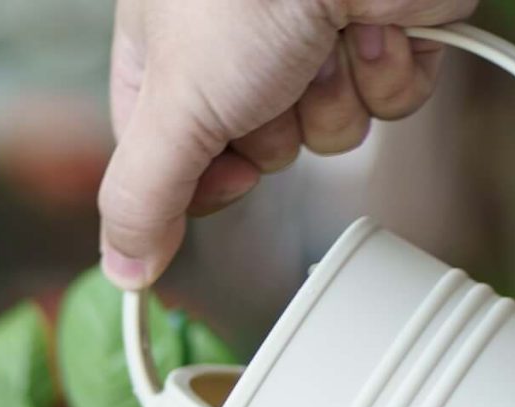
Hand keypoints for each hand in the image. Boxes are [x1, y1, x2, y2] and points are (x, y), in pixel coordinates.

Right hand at [100, 0, 478, 288]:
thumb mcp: (175, 107)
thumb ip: (141, 198)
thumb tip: (123, 272)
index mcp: (168, 56)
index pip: (171, 160)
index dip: (203, 181)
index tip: (227, 173)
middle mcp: (239, 50)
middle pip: (259, 154)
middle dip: (276, 128)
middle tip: (271, 77)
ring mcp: (313, 40)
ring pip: (330, 135)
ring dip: (335, 97)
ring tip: (326, 38)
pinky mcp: (383, 33)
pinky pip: (391, 101)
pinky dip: (388, 71)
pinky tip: (372, 26)